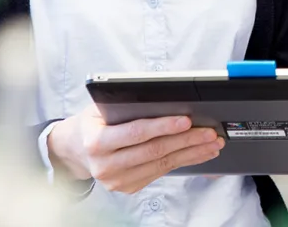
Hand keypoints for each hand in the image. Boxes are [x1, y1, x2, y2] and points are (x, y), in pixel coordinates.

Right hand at [47, 104, 224, 193]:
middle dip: (186, 141)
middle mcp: (106, 166)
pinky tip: (199, 153)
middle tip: (210, 132)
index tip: (187, 120)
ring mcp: (117, 181)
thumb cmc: (93, 122)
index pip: (136, 133)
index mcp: (97, 142)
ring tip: (212, 143)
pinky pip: (161, 172)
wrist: (75, 149)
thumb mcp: (101, 108)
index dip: (163, 126)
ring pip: (162, 164)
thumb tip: (165, 99)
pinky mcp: (128, 187)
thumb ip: (126, 105)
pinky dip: (184, 162)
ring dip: (192, 153)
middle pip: (154, 151)